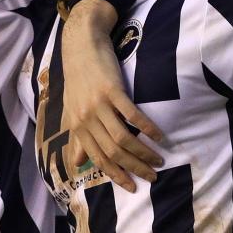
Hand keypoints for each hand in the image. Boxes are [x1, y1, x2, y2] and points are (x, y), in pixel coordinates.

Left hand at [62, 0, 163, 192]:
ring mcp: (98, 104)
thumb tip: (77, 164)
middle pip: (112, 152)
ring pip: (123, 138)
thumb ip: (77, 138)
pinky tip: (159, 136)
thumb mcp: (73, 110)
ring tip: (159, 159)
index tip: (133, 187)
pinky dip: (147, 128)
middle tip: (153, 176)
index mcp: (77, 125)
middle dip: (134, 168)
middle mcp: (85, 118)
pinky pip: (132, 115)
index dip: (116, 175)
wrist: (81, 45)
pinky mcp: (112, 90)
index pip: (97, 158)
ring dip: (144, 152)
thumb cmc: (79, 78)